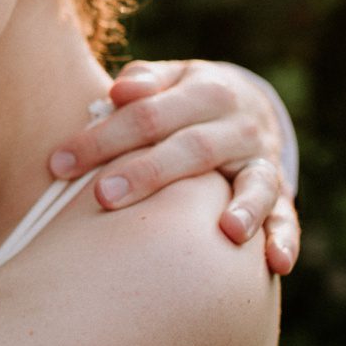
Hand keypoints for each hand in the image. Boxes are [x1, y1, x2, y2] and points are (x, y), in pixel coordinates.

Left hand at [49, 60, 300, 274]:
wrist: (250, 107)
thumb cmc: (185, 100)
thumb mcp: (169, 81)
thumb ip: (144, 82)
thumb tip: (120, 91)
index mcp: (206, 91)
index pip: (148, 115)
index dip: (102, 138)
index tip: (59, 164)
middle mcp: (240, 125)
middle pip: (193, 147)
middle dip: (148, 172)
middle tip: (104, 195)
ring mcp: (263, 162)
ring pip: (254, 183)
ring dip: (243, 208)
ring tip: (227, 232)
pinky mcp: (281, 195)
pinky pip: (287, 219)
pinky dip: (285, 240)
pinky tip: (276, 264)